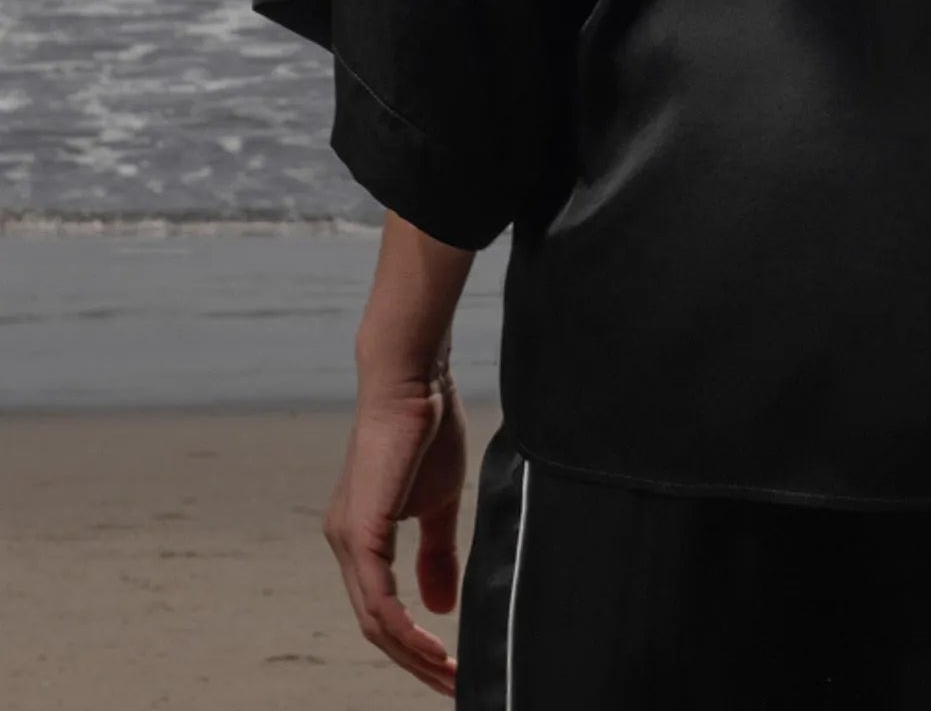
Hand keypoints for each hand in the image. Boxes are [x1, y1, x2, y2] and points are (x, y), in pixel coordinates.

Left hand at [323, 362, 467, 694]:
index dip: (414, 645)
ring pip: (374, 621)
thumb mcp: (438, 504)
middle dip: (414, 662)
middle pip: (375, 626)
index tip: (449, 668)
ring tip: (448, 674)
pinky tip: (432, 643)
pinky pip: (378, 599)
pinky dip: (405, 628)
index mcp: (362, 539)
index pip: (382, 610)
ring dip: (412, 654)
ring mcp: (348, 540)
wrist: (413, 382)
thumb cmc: (425, 431)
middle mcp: (346, 545)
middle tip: (452, 685)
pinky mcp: (361, 532)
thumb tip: (441, 608)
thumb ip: (437, 554)